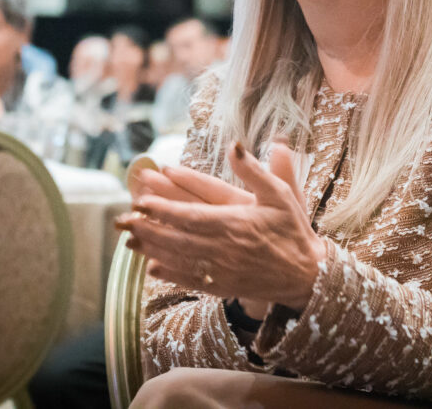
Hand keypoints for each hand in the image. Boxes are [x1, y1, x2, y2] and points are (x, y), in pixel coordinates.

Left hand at [116, 142, 323, 310]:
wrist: (308, 275)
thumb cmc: (293, 230)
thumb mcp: (280, 194)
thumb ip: (255, 171)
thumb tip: (233, 146)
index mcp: (235, 221)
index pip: (190, 214)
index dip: (163, 208)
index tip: (141, 200)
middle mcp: (224, 247)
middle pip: (177, 237)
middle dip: (148, 228)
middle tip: (124, 220)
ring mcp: (222, 269)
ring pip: (179, 259)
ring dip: (152, 249)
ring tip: (129, 240)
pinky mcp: (223, 286)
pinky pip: (190, 280)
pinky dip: (169, 274)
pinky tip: (151, 268)